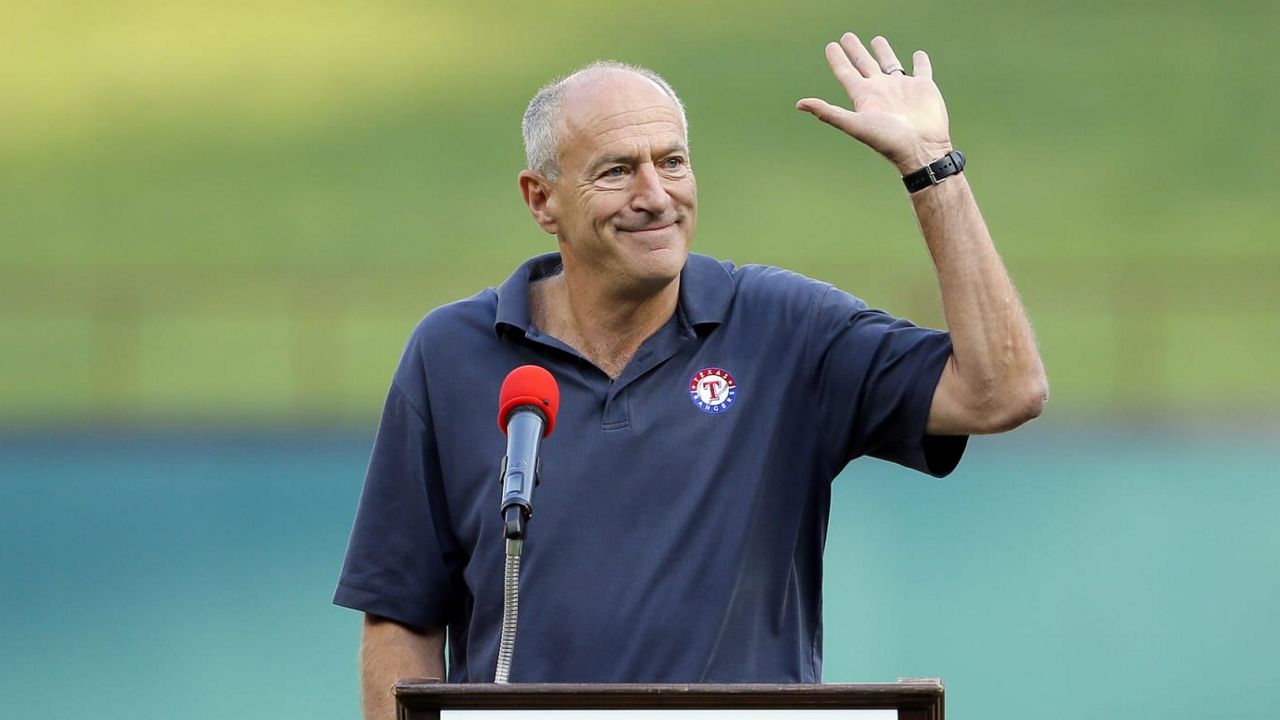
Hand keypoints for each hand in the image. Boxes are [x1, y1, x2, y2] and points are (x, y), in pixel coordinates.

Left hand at [797, 33, 952, 173]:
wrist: (920, 148)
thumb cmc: (887, 139)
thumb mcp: (854, 124)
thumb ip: (828, 112)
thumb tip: (799, 104)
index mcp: (864, 96)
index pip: (846, 72)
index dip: (837, 59)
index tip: (830, 46)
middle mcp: (881, 90)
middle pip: (864, 64)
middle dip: (855, 50)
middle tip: (847, 36)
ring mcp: (902, 87)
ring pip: (890, 63)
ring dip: (883, 52)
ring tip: (877, 39)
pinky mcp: (923, 87)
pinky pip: (921, 69)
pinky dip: (920, 61)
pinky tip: (918, 55)